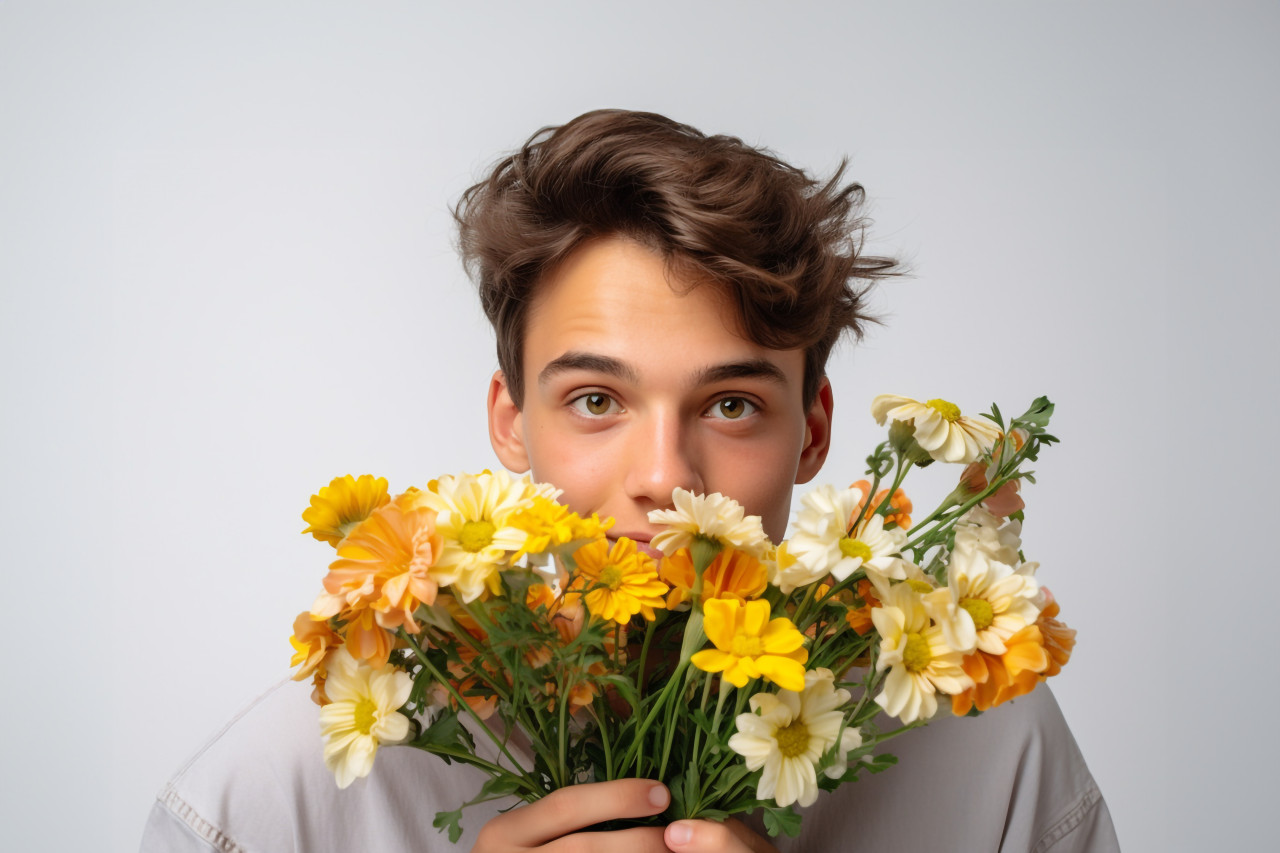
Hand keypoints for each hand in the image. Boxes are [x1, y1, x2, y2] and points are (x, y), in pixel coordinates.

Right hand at [471, 780, 777, 852]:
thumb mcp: (526, 834)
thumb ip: (560, 817)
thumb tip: (637, 792)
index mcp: (504, 833)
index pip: (566, 806)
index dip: (617, 797)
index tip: (661, 792)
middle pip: (584, 847)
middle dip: (637, 840)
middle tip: (676, 833)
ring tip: (672, 852)